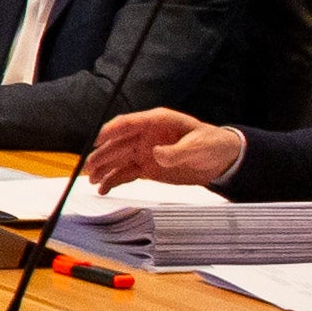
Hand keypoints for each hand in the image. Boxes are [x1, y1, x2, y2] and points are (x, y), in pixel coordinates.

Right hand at [80, 110, 246, 190]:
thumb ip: (177, 151)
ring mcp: (144, 152)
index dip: (111, 131)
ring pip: (117, 160)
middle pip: (117, 144)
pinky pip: (125, 173)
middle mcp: (146, 136)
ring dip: (103, 169)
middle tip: (89, 168)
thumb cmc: (212, 144)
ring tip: (92, 180)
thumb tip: (156, 153)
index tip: (98, 141)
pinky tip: (103, 188)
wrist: (221, 160)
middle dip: (101, 155)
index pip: (128, 123)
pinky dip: (113, 180)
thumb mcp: (198, 145)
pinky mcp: (147, 167)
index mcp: (157, 122)